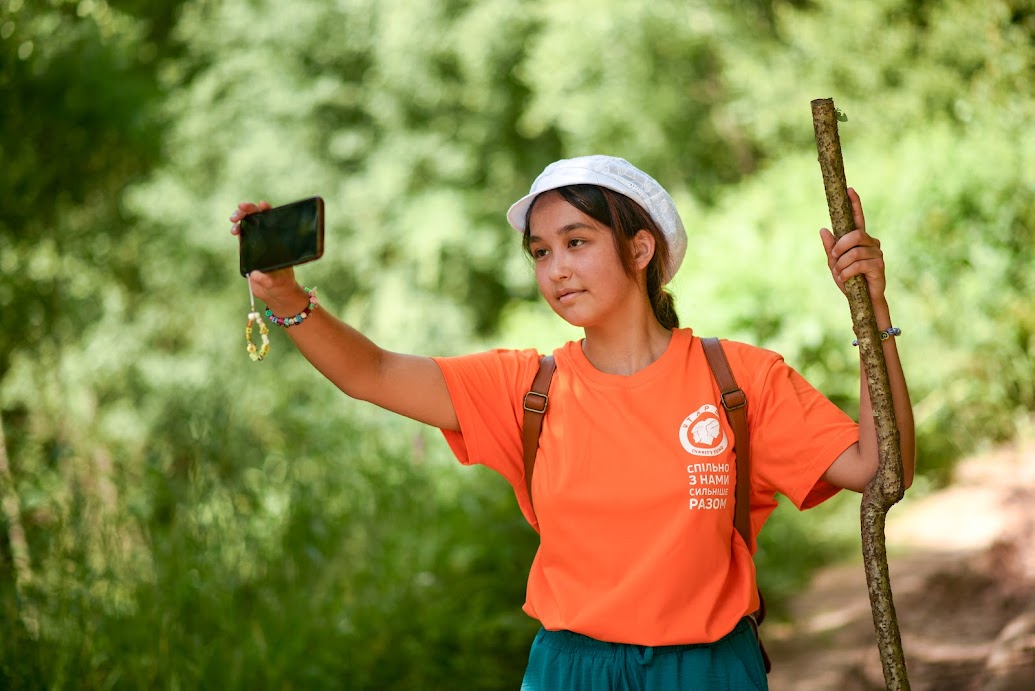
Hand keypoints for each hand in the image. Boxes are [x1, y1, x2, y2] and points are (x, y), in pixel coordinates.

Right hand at [230, 201, 305, 309]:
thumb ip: (266, 279)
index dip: (268, 209)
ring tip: (233, 219)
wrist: (273, 291)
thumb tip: (255, 274)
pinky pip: (242, 232)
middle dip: (249, 208)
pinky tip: (234, 231)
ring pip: (248, 221)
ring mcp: (258, 239)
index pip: (276, 219)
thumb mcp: (276, 282)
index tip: (262, 205)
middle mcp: (269, 236)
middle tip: (241, 207)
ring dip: (240, 215)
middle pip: (259, 216)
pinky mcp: (248, 246)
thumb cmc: (281, 283)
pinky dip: (237, 228)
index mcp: (280, 239)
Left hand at [819, 187, 885, 304]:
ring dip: (841, 264)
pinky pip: (858, 265)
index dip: (855, 204)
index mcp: (859, 240)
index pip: (858, 218)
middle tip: (833, 258)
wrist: (862, 301)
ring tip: (839, 273)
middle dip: (840, 246)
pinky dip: (846, 273)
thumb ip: (830, 248)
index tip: (850, 190)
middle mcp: (871, 242)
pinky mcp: (879, 266)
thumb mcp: (834, 263)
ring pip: (854, 252)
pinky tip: (844, 279)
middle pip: (855, 235)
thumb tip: (823, 229)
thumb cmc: (849, 280)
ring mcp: (877, 253)